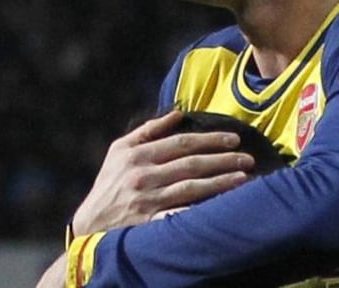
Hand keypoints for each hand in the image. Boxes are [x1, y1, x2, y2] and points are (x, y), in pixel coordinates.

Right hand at [70, 110, 253, 235]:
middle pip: (190, 164)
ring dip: (220, 182)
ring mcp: (147, 201)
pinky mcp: (150, 224)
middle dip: (222, 159)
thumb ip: (147, 130)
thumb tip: (178, 112)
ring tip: (243, 178)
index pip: (180, 143)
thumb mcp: (119, 151)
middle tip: (248, 158)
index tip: (233, 139)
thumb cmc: (109, 184)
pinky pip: (181, 215)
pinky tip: (223, 206)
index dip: (210, 139)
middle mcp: (143, 176)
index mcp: (136, 155)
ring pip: (191, 188)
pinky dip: (201, 210)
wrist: (90, 226)